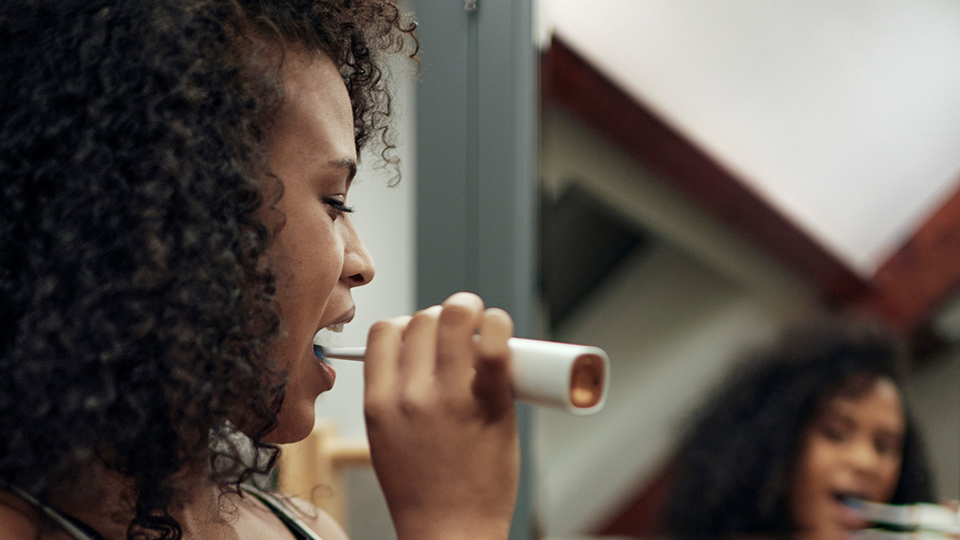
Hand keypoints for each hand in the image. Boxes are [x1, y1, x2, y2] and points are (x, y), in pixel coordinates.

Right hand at [363, 292, 518, 539]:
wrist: (451, 533)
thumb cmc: (424, 490)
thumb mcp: (387, 439)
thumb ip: (398, 396)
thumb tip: (426, 352)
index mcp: (379, 402)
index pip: (384, 331)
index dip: (408, 324)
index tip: (426, 336)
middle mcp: (410, 395)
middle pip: (423, 319)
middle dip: (444, 315)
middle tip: (463, 331)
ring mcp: (450, 398)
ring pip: (456, 317)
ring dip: (472, 311)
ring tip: (485, 325)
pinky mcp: (490, 404)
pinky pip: (494, 347)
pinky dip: (500, 327)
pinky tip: (502, 332)